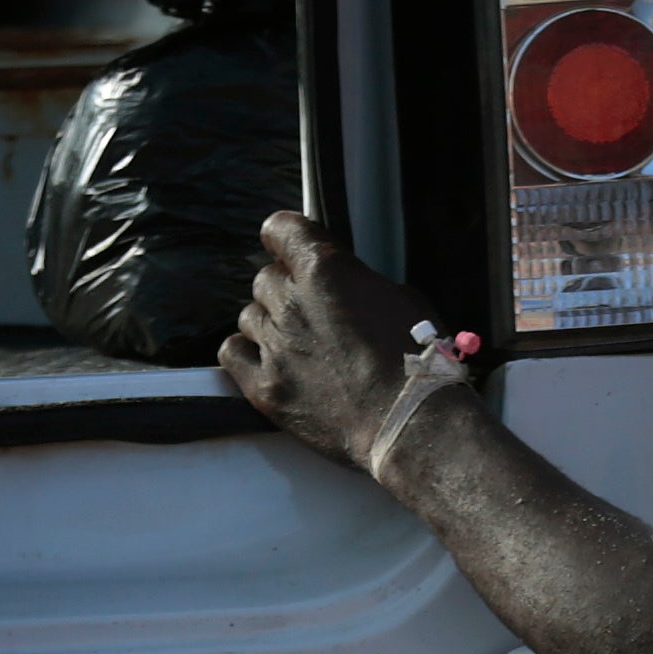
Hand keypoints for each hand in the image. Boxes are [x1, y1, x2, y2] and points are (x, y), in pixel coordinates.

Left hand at [219, 211, 443, 473]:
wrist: (412, 424)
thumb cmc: (419, 362)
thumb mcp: (403, 299)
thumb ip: (360, 283)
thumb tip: (346, 285)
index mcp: (325, 271)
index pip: (280, 229)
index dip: (288, 238)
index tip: (293, 249)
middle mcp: (291, 303)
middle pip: (266, 278)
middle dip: (287, 289)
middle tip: (313, 312)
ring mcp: (274, 347)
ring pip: (250, 316)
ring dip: (271, 323)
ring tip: (299, 344)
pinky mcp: (265, 387)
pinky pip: (232, 353)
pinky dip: (246, 352)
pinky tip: (269, 360)